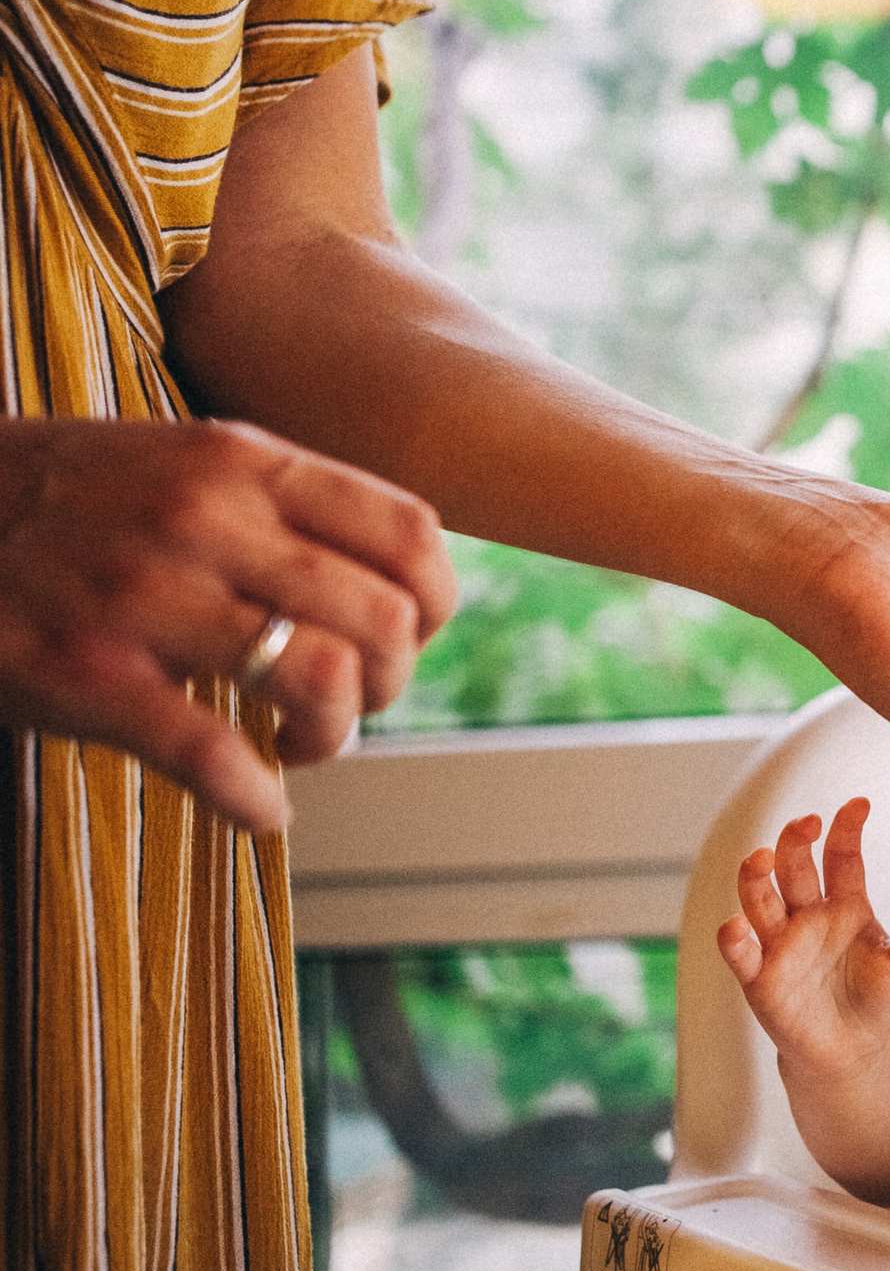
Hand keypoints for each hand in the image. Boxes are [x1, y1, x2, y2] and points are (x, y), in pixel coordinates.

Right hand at [0, 416, 455, 831]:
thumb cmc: (71, 502)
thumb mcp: (185, 461)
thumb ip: (285, 505)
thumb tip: (402, 578)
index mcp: (244, 462)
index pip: (411, 533)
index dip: (437, 604)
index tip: (411, 638)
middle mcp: (205, 518)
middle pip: (383, 618)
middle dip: (394, 681)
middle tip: (355, 702)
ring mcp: (143, 595)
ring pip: (320, 678)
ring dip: (336, 734)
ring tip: (305, 743)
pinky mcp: (86, 674)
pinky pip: (215, 755)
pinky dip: (258, 799)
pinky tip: (260, 809)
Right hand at [717, 798, 889, 1073]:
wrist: (850, 1051)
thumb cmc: (875, 998)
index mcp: (845, 904)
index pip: (842, 857)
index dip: (847, 829)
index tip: (860, 804)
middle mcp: (808, 916)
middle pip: (795, 869)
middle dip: (796, 842)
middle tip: (806, 823)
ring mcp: (780, 943)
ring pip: (760, 900)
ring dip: (755, 878)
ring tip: (761, 859)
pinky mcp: (759, 977)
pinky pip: (741, 953)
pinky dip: (734, 938)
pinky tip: (735, 925)